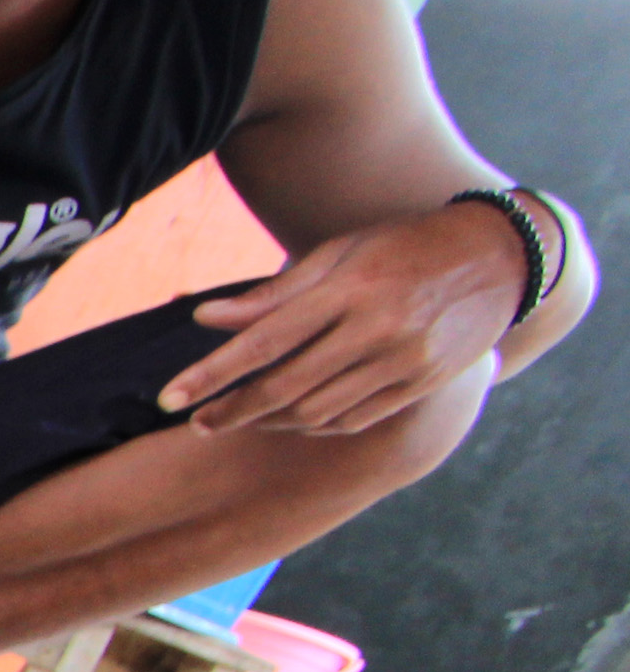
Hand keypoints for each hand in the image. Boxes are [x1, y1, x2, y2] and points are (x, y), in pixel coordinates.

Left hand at [162, 204, 528, 437]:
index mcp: (350, 288)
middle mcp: (378, 328)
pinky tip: (290, 419)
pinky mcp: (423, 383)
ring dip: (269, 421)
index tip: (168, 399)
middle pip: (285, 386)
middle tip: (196, 423)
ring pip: (317, 411)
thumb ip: (273, 293)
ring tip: (238, 417)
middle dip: (232, 411)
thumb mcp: (340, 253)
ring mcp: (405, 360)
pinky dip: (314, 425)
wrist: (501, 259)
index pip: (262, 342)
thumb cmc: (405, 246)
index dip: (210, 375)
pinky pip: (353, 419)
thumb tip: (204, 320)